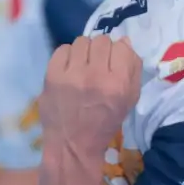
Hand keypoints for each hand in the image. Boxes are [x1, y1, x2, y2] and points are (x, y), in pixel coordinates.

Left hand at [38, 37, 141, 159]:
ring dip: (84, 51)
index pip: (121, 47)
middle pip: (101, 40)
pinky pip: (63, 48)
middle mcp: (95, 76)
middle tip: (97, 64)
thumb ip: (132, 70)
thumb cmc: (104, 123)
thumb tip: (124, 41)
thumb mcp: (128, 100)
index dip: (118, 53)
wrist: (72, 144)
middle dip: (102, 51)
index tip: (114, 62)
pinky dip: (67, 56)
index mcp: (118, 85)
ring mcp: (71, 74)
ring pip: (82, 41)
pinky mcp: (52, 74)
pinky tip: (69, 69)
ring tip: (83, 66)